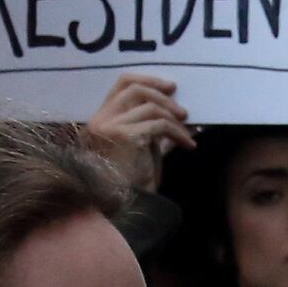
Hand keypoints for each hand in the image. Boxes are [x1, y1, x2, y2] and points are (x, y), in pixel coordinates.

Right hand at [84, 73, 194, 190]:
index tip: (169, 87)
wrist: (123, 207)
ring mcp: (110, 126)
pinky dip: (178, 133)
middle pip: (134, 88)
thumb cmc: (130, 184)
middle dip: (163, 94)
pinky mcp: (126, 136)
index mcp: (99, 120)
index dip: (147, 79)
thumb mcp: (142, 151)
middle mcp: (101, 120)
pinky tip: (188, 145)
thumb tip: (180, 119)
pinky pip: (160, 125)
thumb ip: (154, 132)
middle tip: (183, 111)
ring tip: (187, 132)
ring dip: (175, 119)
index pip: (121, 84)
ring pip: (150, 107)